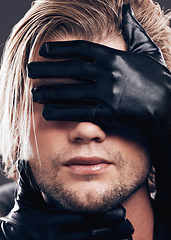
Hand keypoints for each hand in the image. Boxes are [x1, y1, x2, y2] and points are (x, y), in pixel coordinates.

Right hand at [0, 160, 133, 239]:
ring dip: (112, 239)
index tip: (118, 210)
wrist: (14, 238)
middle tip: (127, 221)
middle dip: (110, 227)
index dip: (100, 214)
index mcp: (51, 221)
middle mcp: (58, 237)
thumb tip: (26, 160)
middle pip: (89, 232)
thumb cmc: (23, 216)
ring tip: (129, 233)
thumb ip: (29, 181)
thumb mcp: (25, 198)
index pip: (79, 216)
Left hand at [28, 4, 170, 136]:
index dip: (60, 50)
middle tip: (30, 71)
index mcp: (114, 56)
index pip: (80, 50)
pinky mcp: (108, 112)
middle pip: (70, 70)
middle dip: (47, 70)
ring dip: (50, 92)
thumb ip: (134, 30)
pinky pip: (79, 111)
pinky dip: (62, 112)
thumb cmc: (157, 78)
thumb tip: (128, 9)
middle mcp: (107, 73)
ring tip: (34, 94)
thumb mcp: (146, 50)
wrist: (168, 105)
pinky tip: (48, 112)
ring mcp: (107, 93)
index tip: (44, 52)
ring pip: (71, 91)